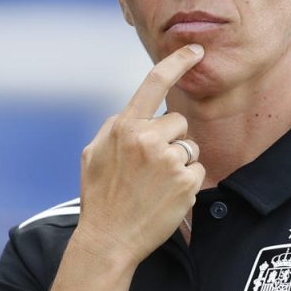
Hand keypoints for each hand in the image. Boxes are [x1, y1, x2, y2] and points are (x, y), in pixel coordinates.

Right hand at [73, 45, 206, 265]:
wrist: (109, 240)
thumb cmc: (100, 197)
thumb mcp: (93, 154)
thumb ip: (114, 127)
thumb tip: (134, 113)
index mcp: (124, 127)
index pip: (154, 84)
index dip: (178, 62)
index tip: (196, 50)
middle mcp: (147, 139)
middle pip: (177, 121)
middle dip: (170, 139)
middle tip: (149, 167)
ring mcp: (169, 161)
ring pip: (189, 147)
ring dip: (178, 162)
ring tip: (155, 185)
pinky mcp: (186, 182)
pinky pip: (197, 170)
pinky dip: (186, 183)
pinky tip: (166, 197)